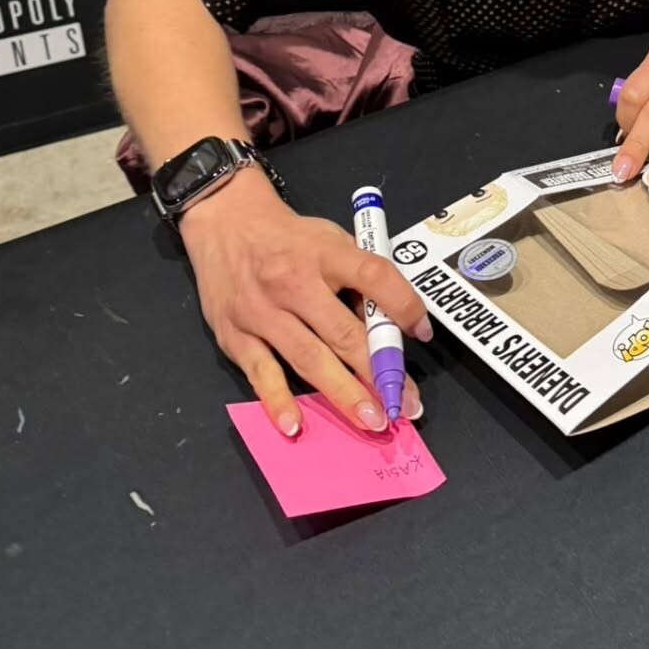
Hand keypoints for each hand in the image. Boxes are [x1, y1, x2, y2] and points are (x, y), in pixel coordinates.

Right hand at [179, 166, 430, 438]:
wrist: (225, 222)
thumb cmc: (289, 238)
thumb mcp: (330, 239)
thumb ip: (357, 275)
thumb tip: (388, 324)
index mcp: (324, 253)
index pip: (373, 276)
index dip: (403, 304)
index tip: (423, 332)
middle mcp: (293, 283)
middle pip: (343, 332)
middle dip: (379, 371)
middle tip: (406, 404)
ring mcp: (261, 312)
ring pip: (308, 358)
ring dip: (344, 393)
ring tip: (372, 421)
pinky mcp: (235, 335)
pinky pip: (261, 373)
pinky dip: (277, 400)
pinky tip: (296, 426)